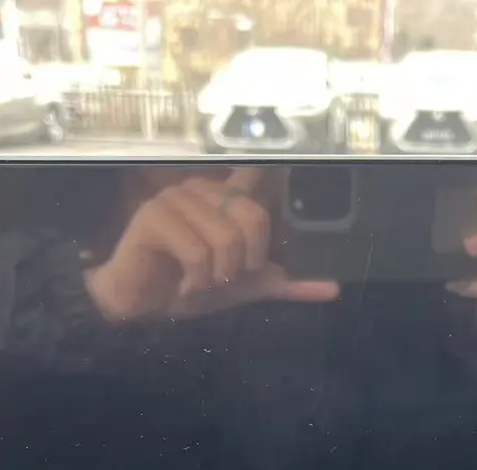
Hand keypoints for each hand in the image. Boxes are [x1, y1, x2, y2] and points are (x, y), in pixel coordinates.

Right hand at [84, 168, 338, 321]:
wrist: (143, 307)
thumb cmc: (190, 287)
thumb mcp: (247, 287)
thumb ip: (286, 283)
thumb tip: (333, 288)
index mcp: (227, 199)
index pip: (256, 173)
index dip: (272, 161)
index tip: (282, 154)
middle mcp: (204, 190)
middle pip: (253, 217)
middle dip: (244, 262)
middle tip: (221, 277)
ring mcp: (177, 198)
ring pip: (226, 238)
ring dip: (217, 276)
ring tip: (199, 282)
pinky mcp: (154, 215)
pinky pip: (197, 251)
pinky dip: (196, 280)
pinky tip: (182, 284)